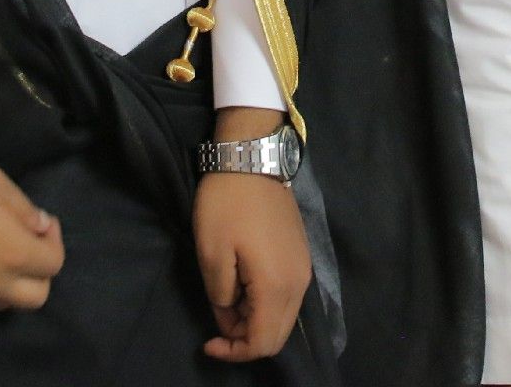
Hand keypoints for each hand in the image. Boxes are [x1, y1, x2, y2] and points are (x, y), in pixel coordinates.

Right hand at [0, 147, 64, 310]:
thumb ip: (24, 210)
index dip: (53, 238)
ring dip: (15, 281)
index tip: (40, 218)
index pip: (53, 263)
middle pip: (35, 296)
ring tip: (2, 247)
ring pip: (5, 303)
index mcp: (12, 254)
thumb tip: (40, 227)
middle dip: (41, 271)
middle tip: (27, 238)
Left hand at [196, 107, 312, 362]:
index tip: (207, 342)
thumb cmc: (227, 204)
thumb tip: (230, 313)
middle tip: (216, 321)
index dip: (235, 352)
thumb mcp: (211, 253)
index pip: (263, 342)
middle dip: (245, 339)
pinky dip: (265, 303)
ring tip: (226, 300)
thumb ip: (221, 296)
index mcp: (277, 286)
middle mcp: (299, 283)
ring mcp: (304, 268)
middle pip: (278, 336)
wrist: (252, 158)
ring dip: (255, 321)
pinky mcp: (301, 254)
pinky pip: (287, 296)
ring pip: (284, 317)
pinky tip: (243, 285)